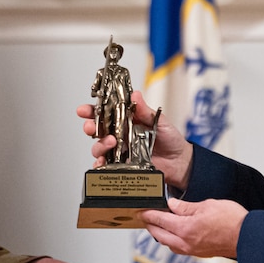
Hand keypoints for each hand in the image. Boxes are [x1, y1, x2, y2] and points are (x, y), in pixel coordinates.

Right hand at [76, 90, 192, 190]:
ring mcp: (120, 151)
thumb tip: (135, 95)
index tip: (84, 110)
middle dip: (90, 127)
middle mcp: (120, 135)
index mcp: (126, 120)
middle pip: (97, 130)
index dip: (92, 111)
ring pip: (99, 147)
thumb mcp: (159, 121)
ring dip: (99, 145)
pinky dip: (100, 165)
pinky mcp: (122, 166)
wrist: (179, 161)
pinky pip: (105, 167)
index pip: (105, 113)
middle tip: (91, 127)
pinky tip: (103, 163)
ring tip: (110, 142)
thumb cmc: (170, 139)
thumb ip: (145, 110)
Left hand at [139, 197, 247, 258]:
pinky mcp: (199, 254)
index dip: (149, 214)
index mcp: (185, 228)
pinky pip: (179, 248)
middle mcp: (185, 242)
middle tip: (146, 217)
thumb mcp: (207, 205)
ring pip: (168, 244)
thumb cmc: (231, 220)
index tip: (142, 211)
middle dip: (150, 225)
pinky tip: (175, 235)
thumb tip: (172, 205)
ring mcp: (192, 250)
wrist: (247, 237)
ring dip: (160, 235)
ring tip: (159, 225)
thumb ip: (186, 207)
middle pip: (159, 235)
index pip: (160, 220)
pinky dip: (172, 241)